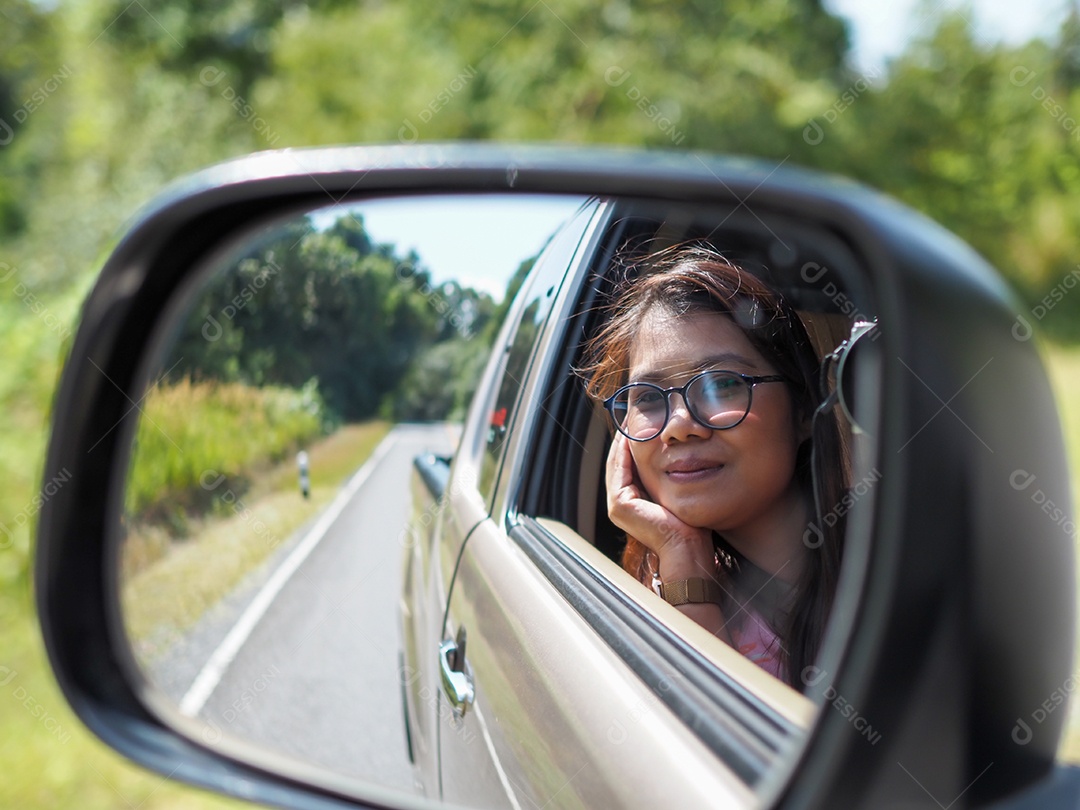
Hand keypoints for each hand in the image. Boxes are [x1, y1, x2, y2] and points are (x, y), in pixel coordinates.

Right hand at [606, 435, 730, 642]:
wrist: (691, 554)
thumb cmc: (693, 529)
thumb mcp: (682, 495)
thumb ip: (675, 479)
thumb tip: (686, 454)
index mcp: (633, 503)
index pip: (630, 465)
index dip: (635, 442)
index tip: (645, 420)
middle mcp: (621, 504)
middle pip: (621, 461)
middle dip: (627, 436)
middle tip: (635, 412)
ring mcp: (617, 505)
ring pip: (618, 462)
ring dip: (624, 439)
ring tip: (634, 418)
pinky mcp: (620, 505)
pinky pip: (621, 469)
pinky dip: (626, 450)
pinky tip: (634, 433)